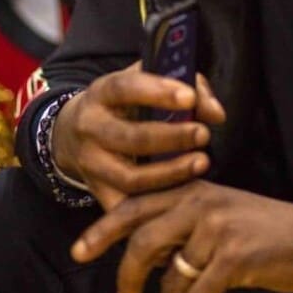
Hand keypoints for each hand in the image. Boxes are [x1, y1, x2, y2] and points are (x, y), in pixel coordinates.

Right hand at [51, 65, 225, 209]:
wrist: (75, 131)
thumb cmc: (126, 102)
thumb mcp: (148, 83)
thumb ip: (187, 88)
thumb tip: (217, 114)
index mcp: (102, 92)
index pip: (126, 88)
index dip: (158, 92)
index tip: (189, 97)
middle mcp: (90, 128)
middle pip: (131, 138)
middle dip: (172, 138)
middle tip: (204, 134)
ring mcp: (90, 164)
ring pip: (130, 178)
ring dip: (170, 173)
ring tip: (201, 162)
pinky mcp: (97, 192)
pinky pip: (127, 208)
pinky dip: (155, 206)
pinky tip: (183, 197)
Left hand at [70, 180, 292, 292]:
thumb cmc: (263, 229)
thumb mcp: (220, 213)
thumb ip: (183, 224)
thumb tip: (145, 256)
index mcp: (193, 188)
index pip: (137, 203)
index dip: (104, 227)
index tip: (79, 250)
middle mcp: (201, 201)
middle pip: (143, 236)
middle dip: (126, 271)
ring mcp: (217, 228)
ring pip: (170, 273)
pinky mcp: (233, 256)